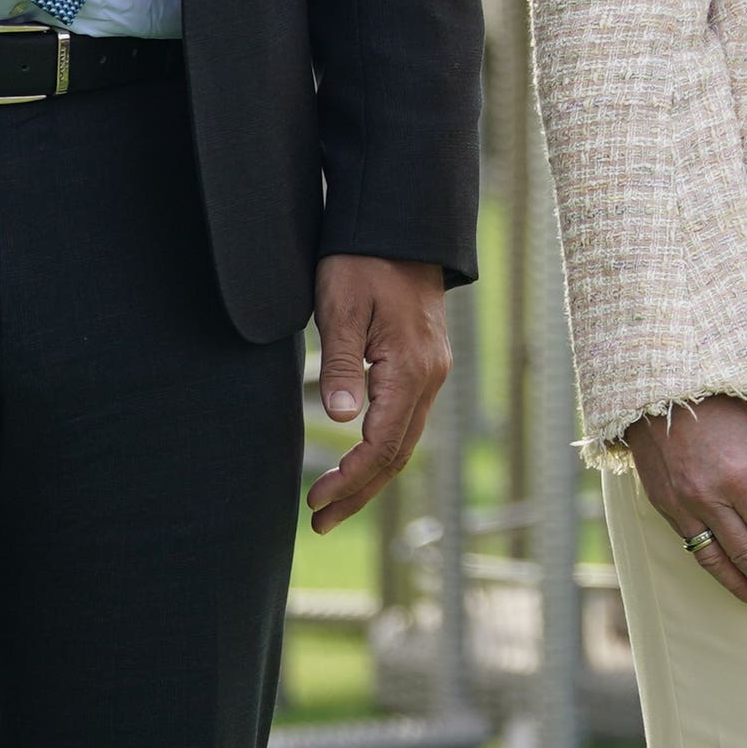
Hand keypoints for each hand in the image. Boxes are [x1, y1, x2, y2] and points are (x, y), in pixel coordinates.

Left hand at [303, 256, 453, 536]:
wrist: (401, 225)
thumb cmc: (364, 260)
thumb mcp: (342, 307)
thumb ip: (341, 364)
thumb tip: (339, 420)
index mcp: (411, 369)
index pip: (382, 445)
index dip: (349, 479)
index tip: (314, 501)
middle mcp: (430, 377)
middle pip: (398, 454)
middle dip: (359, 492)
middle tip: (318, 522)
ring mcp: (432, 371)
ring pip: (405, 441)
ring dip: (370, 477)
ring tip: (333, 504)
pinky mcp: (424, 364)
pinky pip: (407, 421)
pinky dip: (381, 450)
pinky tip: (359, 460)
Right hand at [630, 396, 746, 615]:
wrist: (657, 394)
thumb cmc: (716, 408)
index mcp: (740, 477)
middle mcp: (711, 498)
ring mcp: (684, 506)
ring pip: (718, 561)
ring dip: (744, 587)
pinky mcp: (665, 508)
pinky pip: (693, 548)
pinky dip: (716, 570)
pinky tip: (731, 582)